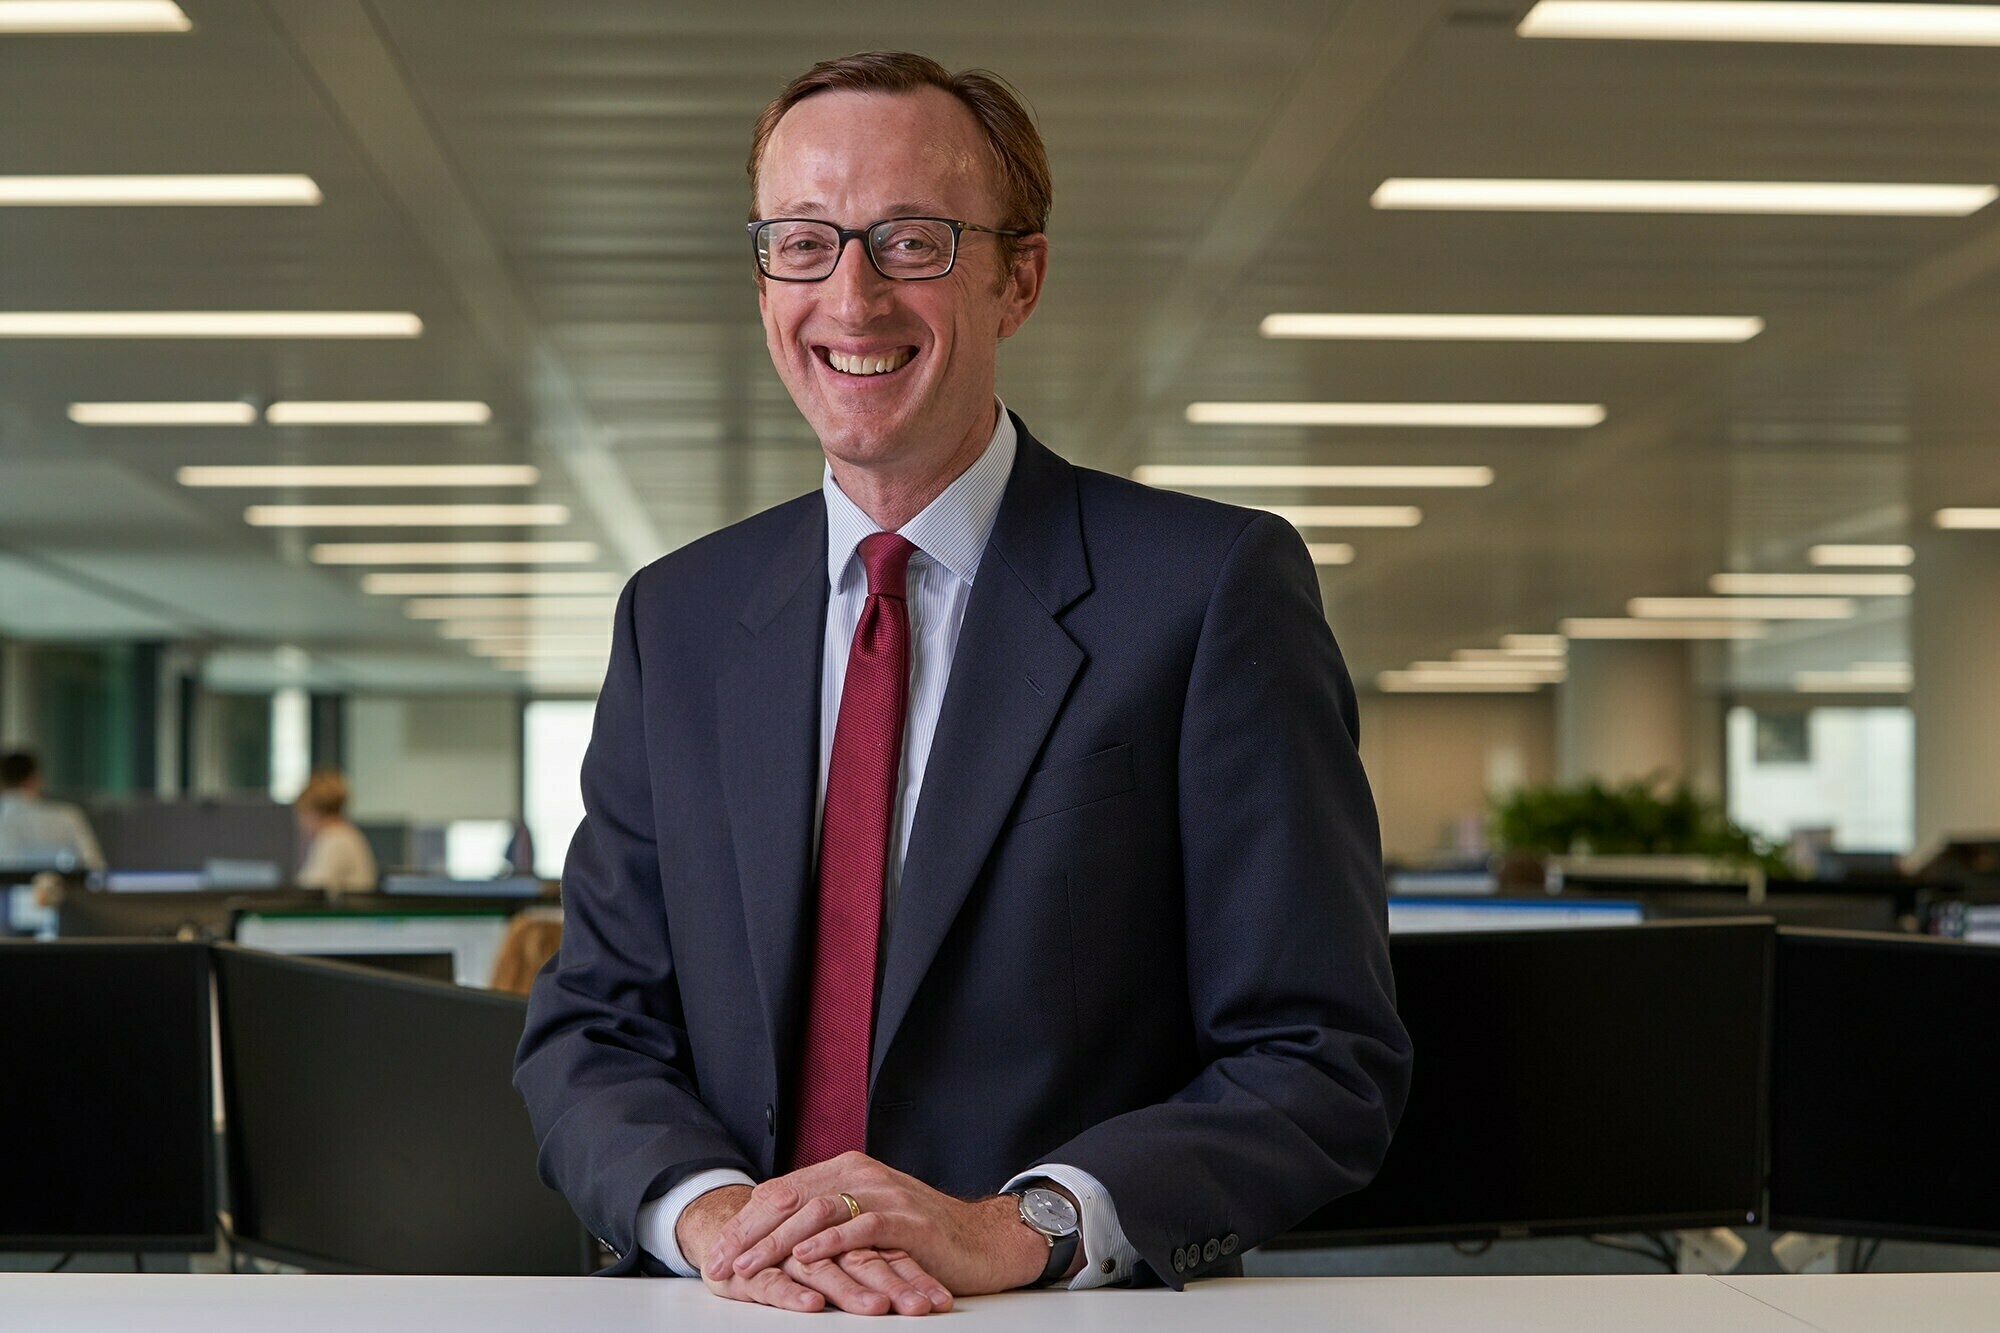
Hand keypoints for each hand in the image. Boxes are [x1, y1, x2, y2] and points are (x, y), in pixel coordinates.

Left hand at [679, 1181, 951, 1314]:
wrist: (984, 1240)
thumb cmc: (921, 1236)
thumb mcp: (867, 1218)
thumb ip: (829, 1217)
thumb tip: (777, 1237)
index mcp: (846, 1171)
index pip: (782, 1192)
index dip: (746, 1223)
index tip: (717, 1254)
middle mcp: (862, 1175)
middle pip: (791, 1199)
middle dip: (750, 1235)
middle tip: (721, 1265)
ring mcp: (886, 1195)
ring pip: (819, 1211)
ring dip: (779, 1242)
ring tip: (749, 1266)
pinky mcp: (908, 1221)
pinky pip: (862, 1227)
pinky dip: (830, 1242)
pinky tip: (807, 1258)